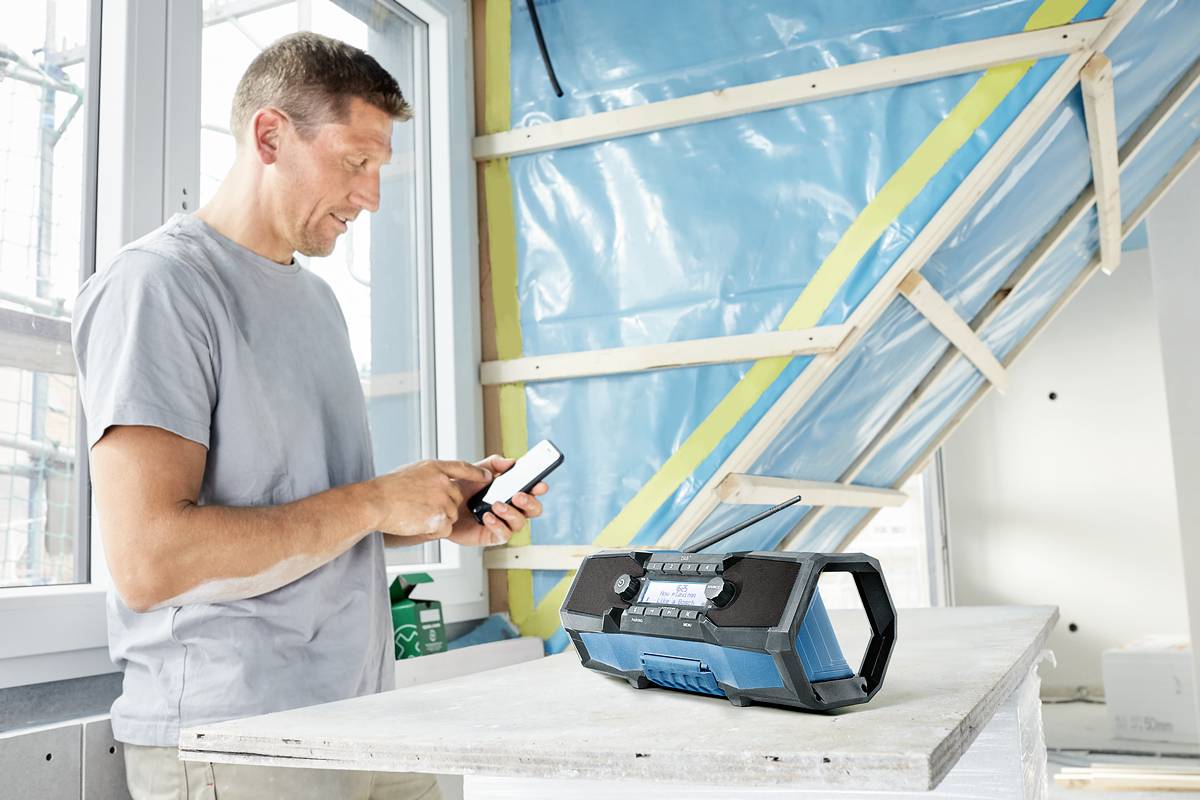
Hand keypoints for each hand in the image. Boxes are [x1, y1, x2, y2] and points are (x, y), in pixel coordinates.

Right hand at [370, 459, 492, 537]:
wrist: (375, 503)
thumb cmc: (387, 490)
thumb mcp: (412, 472)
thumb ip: (430, 476)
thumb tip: (444, 482)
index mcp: (434, 467)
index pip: (462, 467)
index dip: (476, 472)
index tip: (488, 476)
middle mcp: (442, 482)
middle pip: (457, 498)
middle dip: (445, 506)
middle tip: (421, 507)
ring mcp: (443, 499)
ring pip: (452, 515)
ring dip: (438, 519)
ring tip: (415, 514)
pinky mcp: (441, 517)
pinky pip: (446, 528)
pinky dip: (433, 530)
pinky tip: (417, 523)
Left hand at [448, 454, 549, 545]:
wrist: (442, 505)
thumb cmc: (461, 490)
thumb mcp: (476, 471)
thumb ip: (493, 464)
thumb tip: (510, 462)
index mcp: (512, 491)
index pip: (533, 491)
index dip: (539, 488)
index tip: (539, 485)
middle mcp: (512, 509)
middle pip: (534, 510)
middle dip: (530, 502)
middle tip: (519, 495)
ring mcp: (504, 523)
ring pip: (520, 523)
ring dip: (511, 513)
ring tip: (496, 505)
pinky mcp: (492, 536)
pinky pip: (504, 534)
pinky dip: (498, 525)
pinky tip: (488, 516)